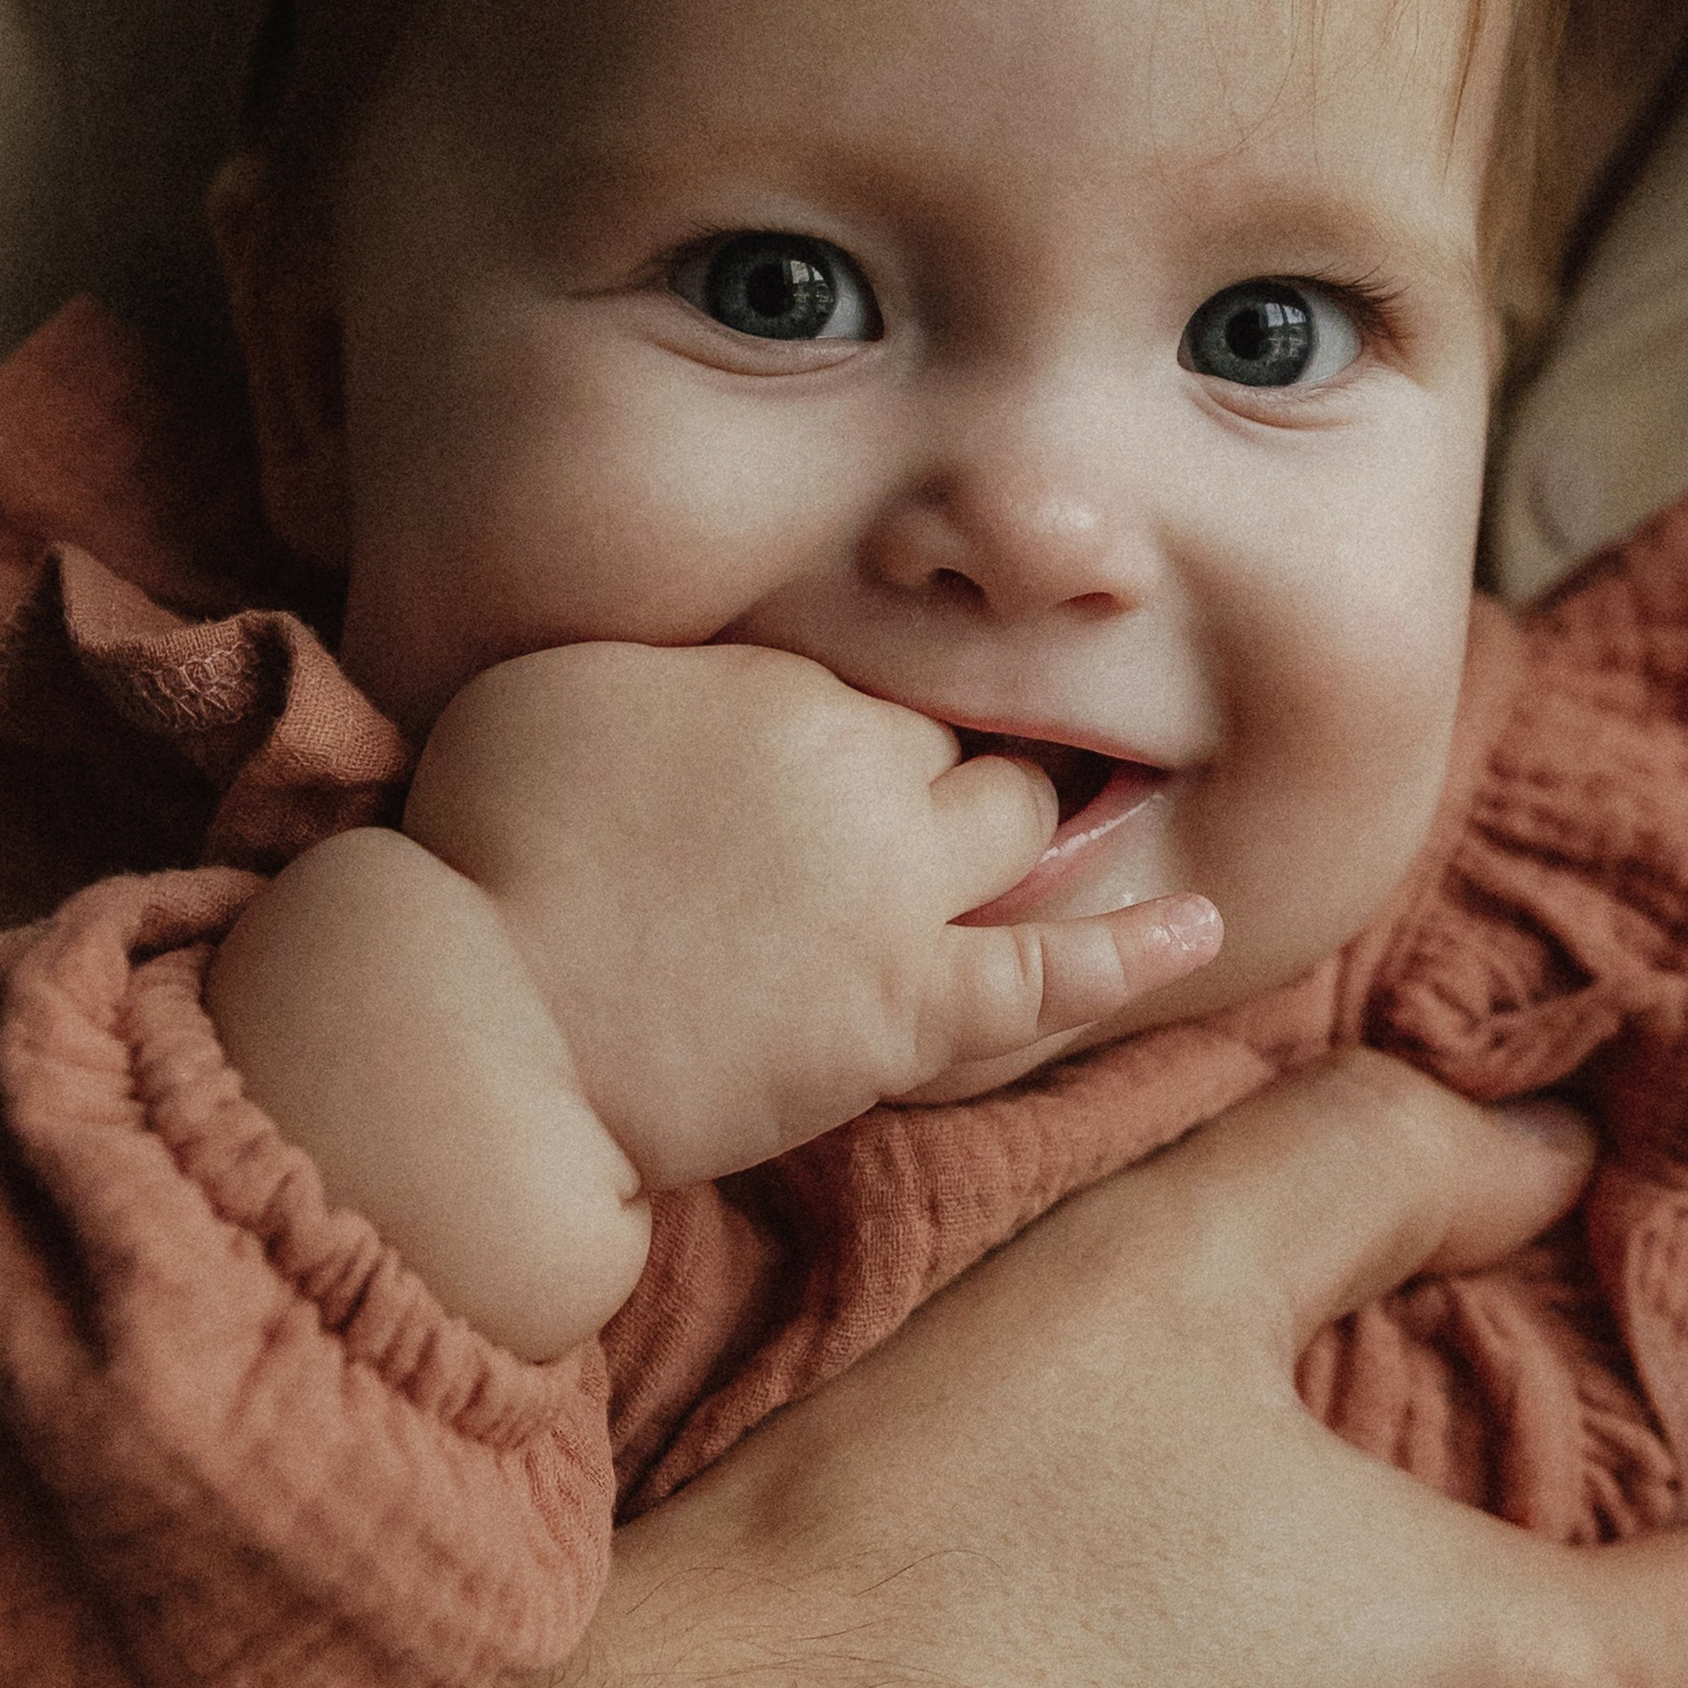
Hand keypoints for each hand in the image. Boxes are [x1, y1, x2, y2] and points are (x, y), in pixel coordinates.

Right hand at [404, 640, 1218, 1183]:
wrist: (485, 1019)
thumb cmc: (484, 850)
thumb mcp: (550, 693)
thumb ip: (657, 668)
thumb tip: (711, 672)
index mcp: (775, 676)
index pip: (861, 675)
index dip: (845, 722)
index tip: (818, 761)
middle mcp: (857, 760)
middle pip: (951, 735)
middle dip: (942, 759)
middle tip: (907, 802)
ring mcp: (895, 887)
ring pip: (1015, 820)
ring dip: (1026, 821)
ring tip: (1053, 824)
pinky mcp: (913, 1005)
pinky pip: (1055, 971)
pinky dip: (1136, 950)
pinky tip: (1203, 925)